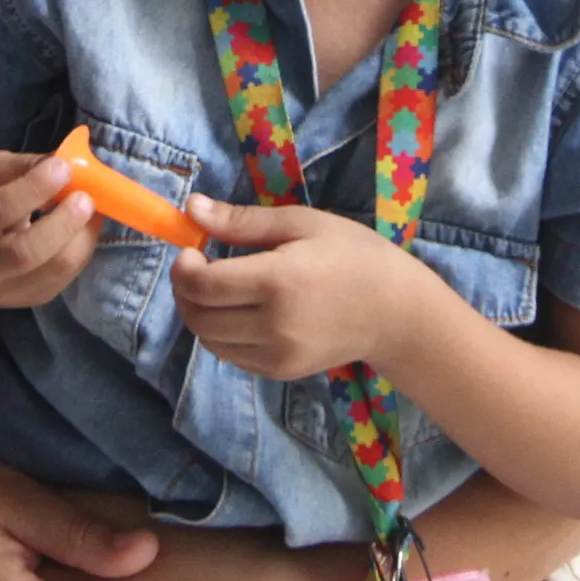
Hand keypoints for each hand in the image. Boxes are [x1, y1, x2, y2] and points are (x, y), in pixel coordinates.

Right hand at [0, 151, 101, 312]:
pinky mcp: (25, 301)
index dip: (34, 188)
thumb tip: (66, 163)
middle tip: (85, 198)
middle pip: (24, 253)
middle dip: (63, 223)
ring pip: (50, 272)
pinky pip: (62, 281)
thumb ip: (22, 167)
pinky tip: (82, 231)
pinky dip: (81, 253)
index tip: (62, 168)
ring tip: (91, 211)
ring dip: (81, 239)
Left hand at [171, 198, 434, 379]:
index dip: (183, 268)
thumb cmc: (353, 255)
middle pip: (198, 317)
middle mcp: (273, 326)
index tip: (191, 249)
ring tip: (219, 287)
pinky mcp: (280, 372)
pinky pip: (231, 355)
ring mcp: (277, 355)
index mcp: (278, 282)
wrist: (396, 312)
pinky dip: (222, 333)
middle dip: (185, 291)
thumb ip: (242, 221)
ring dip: (201, 313)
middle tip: (198, 266)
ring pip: (209, 341)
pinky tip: (241, 310)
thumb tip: (191, 208)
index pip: (202, 286)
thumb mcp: (302, 223)